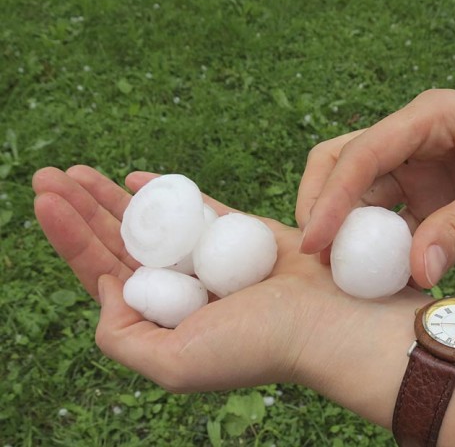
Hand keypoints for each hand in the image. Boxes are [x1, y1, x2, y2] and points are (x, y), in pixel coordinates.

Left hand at [32, 165, 428, 427]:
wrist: (328, 320)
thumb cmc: (256, 345)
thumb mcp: (172, 365)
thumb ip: (123, 337)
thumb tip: (104, 287)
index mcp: (163, 320)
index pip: (103, 274)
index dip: (71, 238)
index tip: (45, 201)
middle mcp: (181, 289)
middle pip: (118, 242)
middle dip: (81, 209)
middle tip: (49, 173)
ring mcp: (207, 258)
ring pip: (148, 221)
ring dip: (109, 196)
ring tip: (75, 171)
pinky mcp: (237, 232)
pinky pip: (195, 207)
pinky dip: (163, 190)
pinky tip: (131, 176)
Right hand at [297, 89, 454, 286]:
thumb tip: (415, 273)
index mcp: (428, 117)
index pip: (364, 153)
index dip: (332, 197)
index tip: (314, 241)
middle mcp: (411, 137)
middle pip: (343, 162)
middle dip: (321, 203)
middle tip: (314, 252)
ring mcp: (414, 166)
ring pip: (359, 193)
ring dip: (347, 229)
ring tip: (339, 270)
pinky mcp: (422, 194)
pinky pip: (387, 218)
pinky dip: (377, 245)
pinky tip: (377, 273)